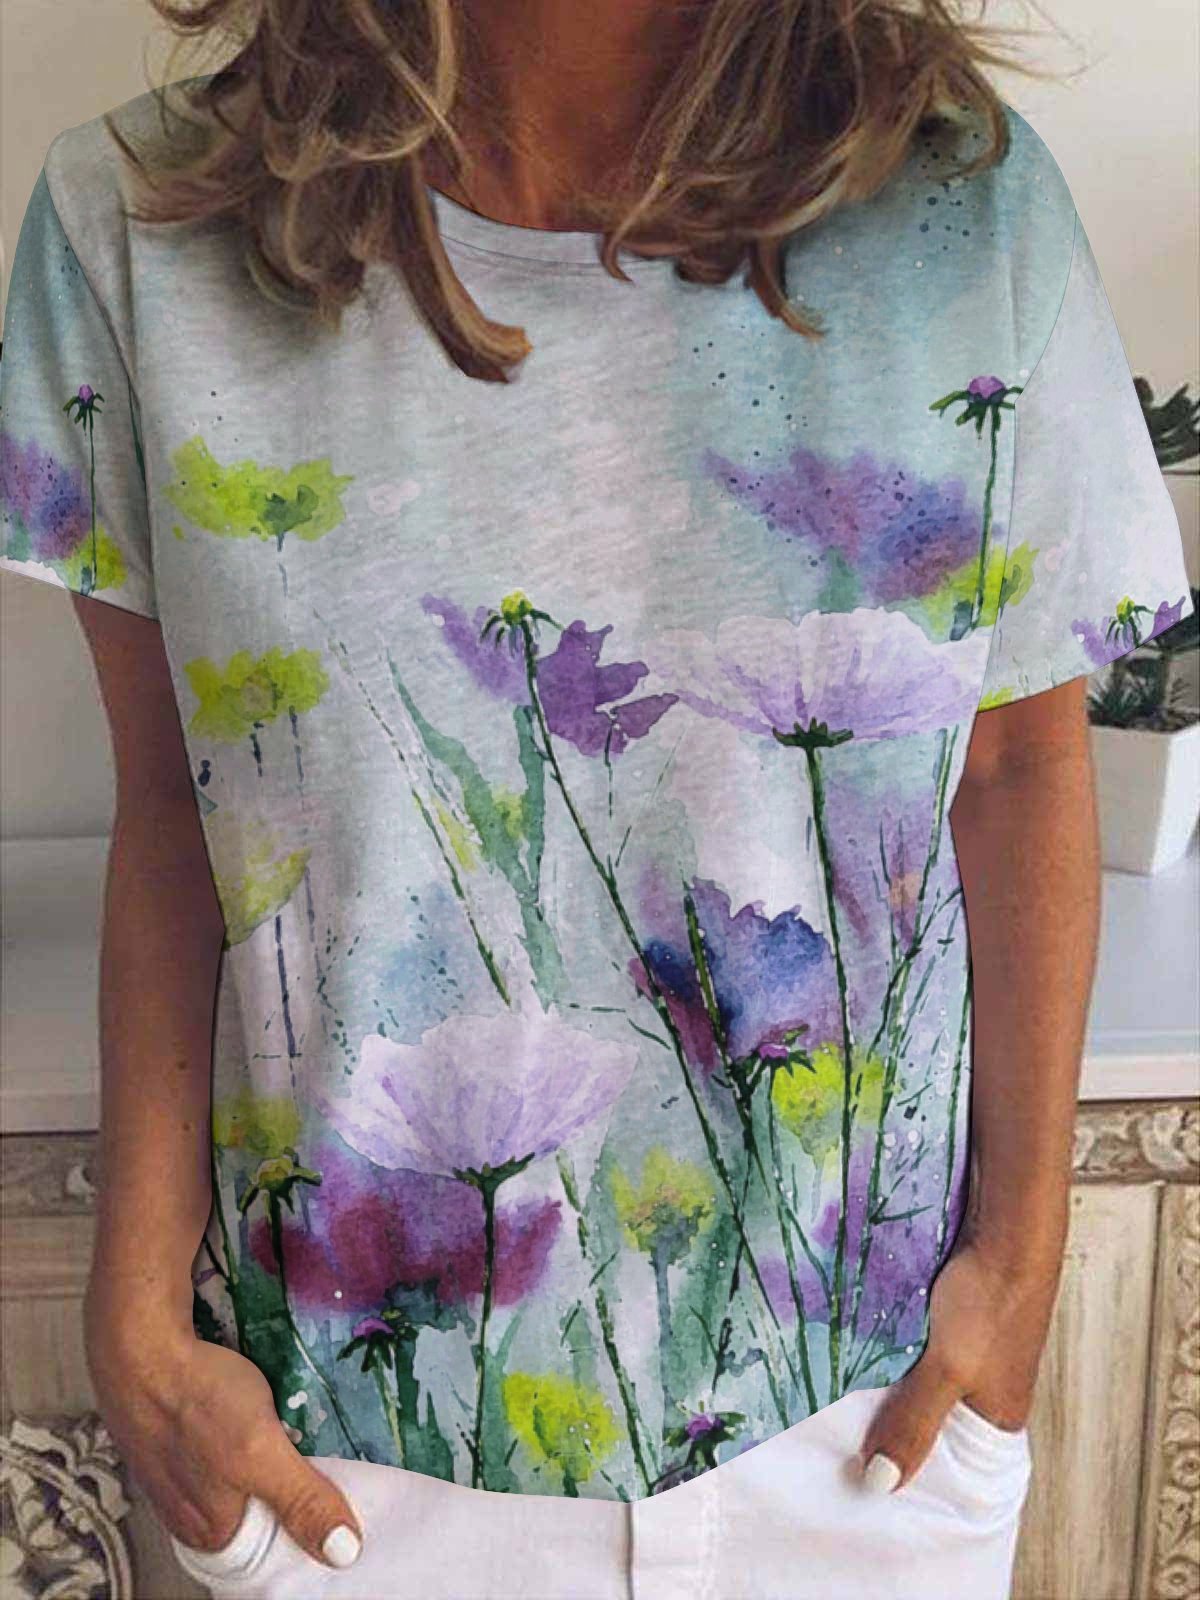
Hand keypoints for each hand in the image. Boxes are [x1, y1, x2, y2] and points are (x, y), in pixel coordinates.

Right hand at [84, 1290, 363, 1568]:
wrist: (139, 1345)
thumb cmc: (196, 1401)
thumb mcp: (259, 1454)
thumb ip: (300, 1501)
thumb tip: (343, 1552)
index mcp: (211, 1532)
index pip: (274, 1545)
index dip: (309, 1520)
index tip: (342, 1494)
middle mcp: (187, 1512)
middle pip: (256, 1509)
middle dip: (287, 1484)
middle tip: (324, 1453)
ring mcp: (175, 1472)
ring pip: (235, 1474)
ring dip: (263, 1453)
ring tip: (294, 1426)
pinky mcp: (170, 1434)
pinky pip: (215, 1442)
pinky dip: (237, 1429)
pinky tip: (252, 1406)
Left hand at [856, 1237, 1056, 1492]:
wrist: (1008, 1225)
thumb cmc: (989, 1300)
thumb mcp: (946, 1370)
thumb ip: (914, 1422)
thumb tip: (883, 1483)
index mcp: (999, 1415)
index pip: (951, 1463)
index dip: (909, 1468)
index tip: (858, 1475)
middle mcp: (988, 1388)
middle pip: (930, 1419)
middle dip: (890, 1423)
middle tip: (834, 1434)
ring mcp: (972, 1350)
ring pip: (919, 1377)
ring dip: (886, 1379)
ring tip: (834, 1392)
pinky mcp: (955, 1316)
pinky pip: (916, 1344)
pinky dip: (890, 1346)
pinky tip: (856, 1346)